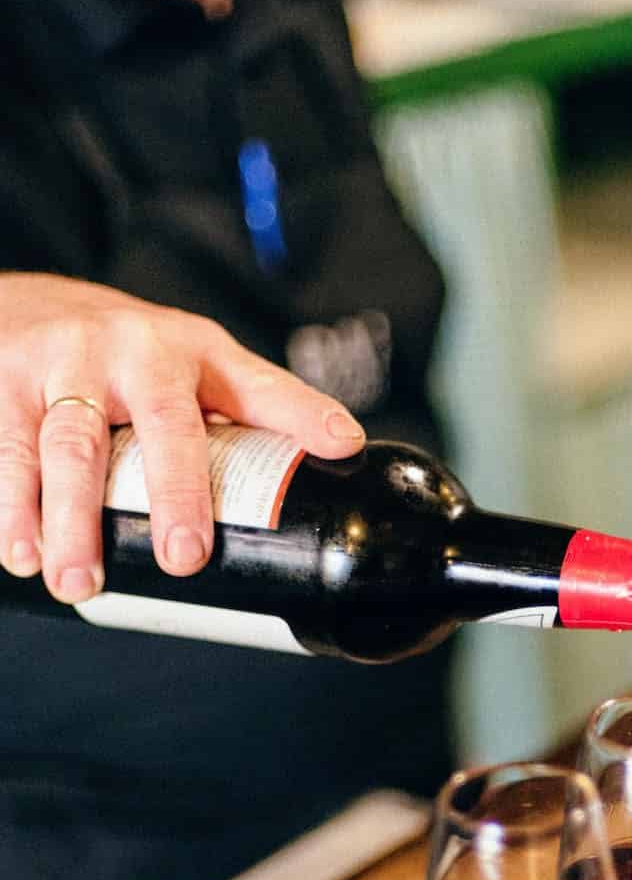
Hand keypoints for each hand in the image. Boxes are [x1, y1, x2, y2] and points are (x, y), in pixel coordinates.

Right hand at [0, 274, 367, 601]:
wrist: (30, 299)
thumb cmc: (134, 346)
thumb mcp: (208, 361)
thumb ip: (271, 402)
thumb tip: (348, 447)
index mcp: (188, 351)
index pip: (246, 391)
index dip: (294, 422)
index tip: (326, 457)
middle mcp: (123, 352)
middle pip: (155, 424)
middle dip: (164, 493)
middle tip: (180, 559)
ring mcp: (56, 365)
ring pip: (57, 445)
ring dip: (60, 517)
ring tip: (71, 579)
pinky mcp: (0, 382)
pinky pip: (2, 447)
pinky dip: (7, 503)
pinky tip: (14, 549)